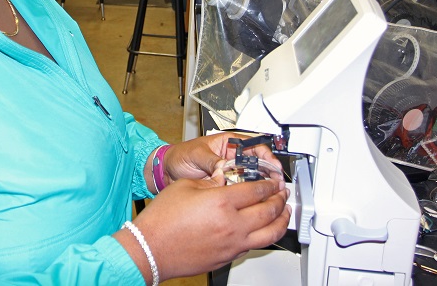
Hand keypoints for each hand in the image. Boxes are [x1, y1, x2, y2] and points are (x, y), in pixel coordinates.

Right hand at [118, 177, 290, 281]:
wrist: (151, 249)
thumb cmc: (162, 220)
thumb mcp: (185, 186)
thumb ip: (210, 181)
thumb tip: (224, 179)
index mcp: (221, 202)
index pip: (256, 190)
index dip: (268, 183)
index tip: (272, 181)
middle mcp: (232, 225)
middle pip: (268, 210)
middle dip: (279, 199)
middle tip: (282, 193)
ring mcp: (232, 244)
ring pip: (269, 233)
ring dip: (281, 220)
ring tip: (285, 213)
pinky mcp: (228, 257)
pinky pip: (255, 245)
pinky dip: (266, 235)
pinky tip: (264, 230)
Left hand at [156, 133, 283, 187]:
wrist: (166, 172)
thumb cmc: (179, 156)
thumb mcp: (197, 154)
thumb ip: (212, 160)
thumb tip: (224, 168)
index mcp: (228, 143)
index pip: (254, 146)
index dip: (266, 156)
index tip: (272, 166)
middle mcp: (232, 158)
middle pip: (258, 164)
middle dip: (269, 173)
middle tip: (276, 183)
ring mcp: (230, 173)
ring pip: (251, 179)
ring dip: (260, 186)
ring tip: (268, 193)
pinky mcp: (225, 187)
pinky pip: (240, 190)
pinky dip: (246, 196)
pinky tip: (252, 201)